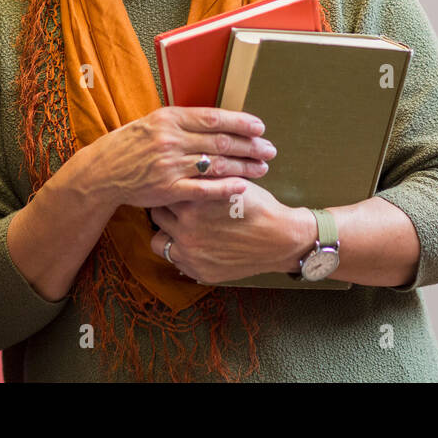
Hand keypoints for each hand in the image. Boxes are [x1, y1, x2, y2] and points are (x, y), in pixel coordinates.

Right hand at [71, 107, 276, 210]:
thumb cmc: (132, 143)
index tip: (260, 127)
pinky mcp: (168, 190)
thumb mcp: (154, 121)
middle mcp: (171, 140)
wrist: (104, 170)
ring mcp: (170, 166)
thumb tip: (219, 120)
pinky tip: (242, 186)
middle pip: (221, 142)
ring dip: (244, 167)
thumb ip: (184, 121)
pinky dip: (225, 188)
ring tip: (263, 168)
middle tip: (270, 150)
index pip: (214, 118)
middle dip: (250, 146)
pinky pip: (203, 190)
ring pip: (216, 165)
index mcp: (170, 118)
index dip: (241, 122)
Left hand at [148, 181, 316, 283]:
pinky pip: (175, 260)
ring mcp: (191, 254)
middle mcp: (187, 230)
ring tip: (181, 226)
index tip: (171, 187)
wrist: (280, 238)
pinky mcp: (198, 271)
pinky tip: (195, 242)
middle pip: (157, 215)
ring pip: (159, 241)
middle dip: (166, 209)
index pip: (163, 192)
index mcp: (193, 204)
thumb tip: (181, 166)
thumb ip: (203, 177)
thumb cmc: (257, 207)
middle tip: (176, 206)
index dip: (168, 188)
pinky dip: (181, 251)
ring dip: (168, 233)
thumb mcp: (229, 182)